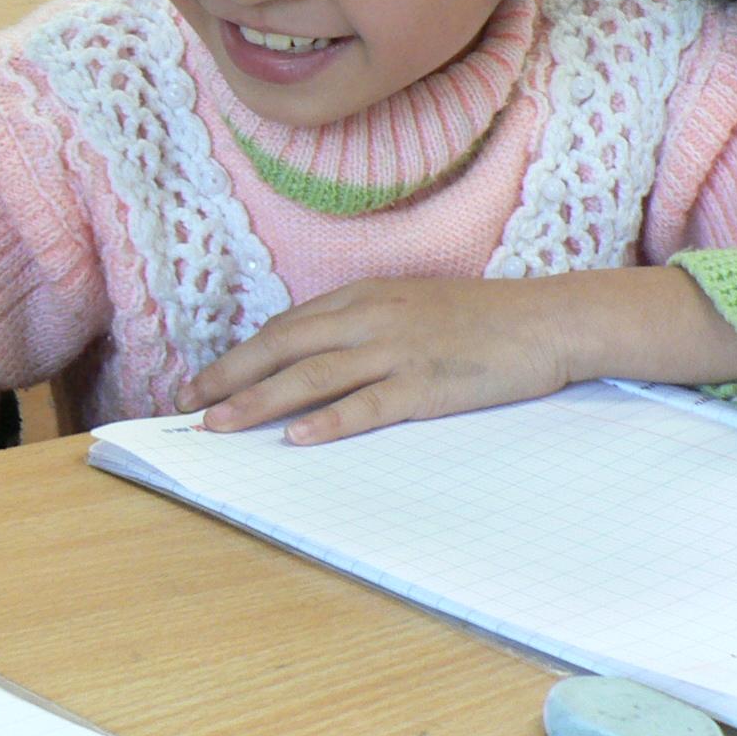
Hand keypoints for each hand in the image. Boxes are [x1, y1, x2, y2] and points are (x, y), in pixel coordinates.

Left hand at [178, 278, 571, 443]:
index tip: (202, 381)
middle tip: (187, 404)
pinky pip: (369, 404)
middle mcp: (371, 317)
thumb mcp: (409, 305)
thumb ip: (361, 325)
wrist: (548, 320)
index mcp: (363, 296)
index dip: (239, 356)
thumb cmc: (480, 318)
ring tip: (220, 424)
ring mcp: (397, 349)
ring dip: (260, 401)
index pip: (284, 328)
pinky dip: (330, 422)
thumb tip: (311, 356)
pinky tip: (298, 439)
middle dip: (230, 376)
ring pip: (312, 376)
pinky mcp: (428, 383)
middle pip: (283, 347)